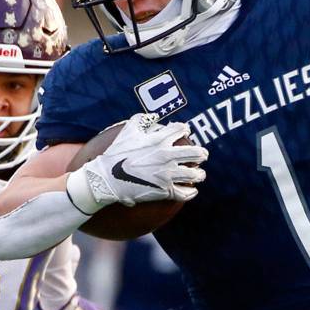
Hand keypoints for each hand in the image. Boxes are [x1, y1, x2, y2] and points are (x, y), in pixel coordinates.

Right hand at [67, 113, 207, 212]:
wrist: (107, 179)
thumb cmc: (116, 154)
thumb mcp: (127, 131)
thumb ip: (141, 120)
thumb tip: (154, 115)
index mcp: (159, 140)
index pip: (181, 130)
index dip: (185, 130)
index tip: (186, 132)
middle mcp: (167, 156)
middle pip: (196, 153)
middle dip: (201, 154)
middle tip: (202, 156)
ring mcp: (167, 174)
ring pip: (194, 175)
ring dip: (199, 174)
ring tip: (199, 175)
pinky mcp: (165, 191)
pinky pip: (185, 193)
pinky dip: (190, 192)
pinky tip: (191, 191)